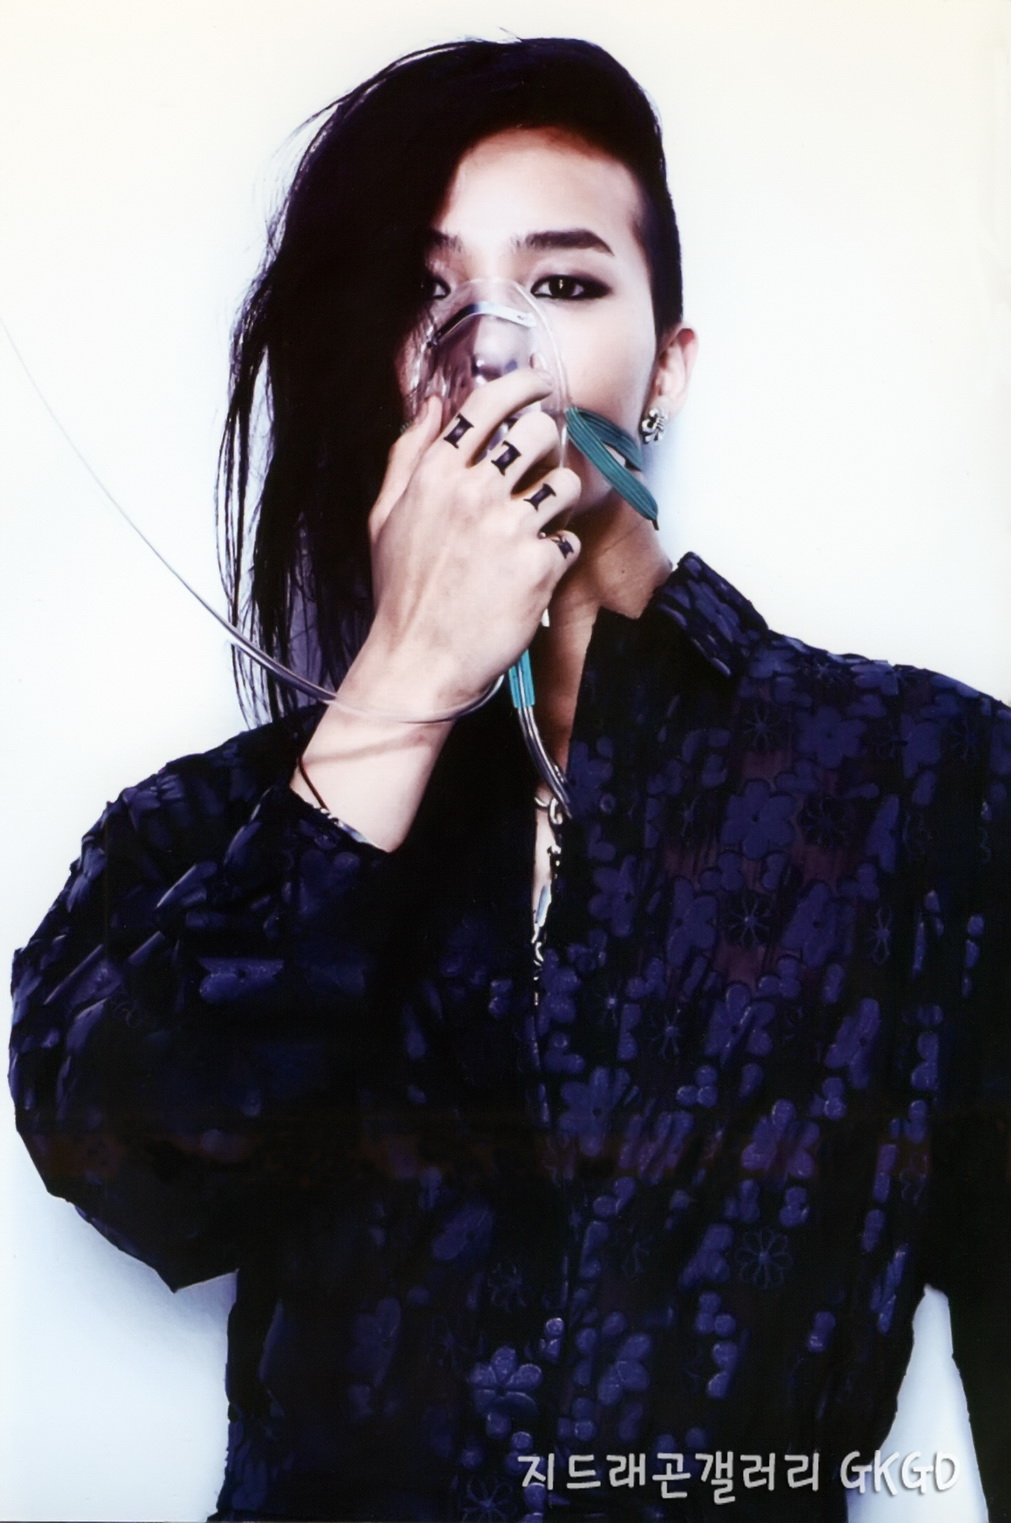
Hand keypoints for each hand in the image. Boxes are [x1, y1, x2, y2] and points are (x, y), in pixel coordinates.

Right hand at [348, 369, 581, 713]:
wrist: (418, 662)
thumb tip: (432, 404)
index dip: (521, 384)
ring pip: (565, 482)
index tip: (539, 385)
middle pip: (537, 432)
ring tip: (539, 526)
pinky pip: (570, 539)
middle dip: (546, 446)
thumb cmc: (402, 595)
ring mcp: (507, 530)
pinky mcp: (538, 567)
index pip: (486, 404)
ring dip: (559, 502)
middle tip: (539, 469)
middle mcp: (472, 494)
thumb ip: (408, 456)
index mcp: (434, 476)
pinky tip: (535, 573)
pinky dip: (559, 554)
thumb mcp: (384, 518)